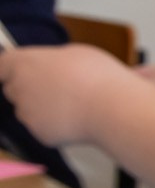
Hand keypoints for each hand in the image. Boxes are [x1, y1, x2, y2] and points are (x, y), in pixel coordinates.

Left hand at [0, 44, 138, 145]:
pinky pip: (44, 129)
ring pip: (29, 111)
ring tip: (72, 105)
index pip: (1, 65)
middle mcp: (19, 88)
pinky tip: (76, 120)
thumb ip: (53, 60)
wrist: (112, 109)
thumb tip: (52, 67)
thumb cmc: (98, 77)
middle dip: (29, 89)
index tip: (17, 71)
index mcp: (24, 63)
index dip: (8, 69)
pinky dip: (57, 127)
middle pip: (13, 89)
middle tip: (56, 88)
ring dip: (43, 109)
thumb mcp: (76, 53)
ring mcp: (27, 113)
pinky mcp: (39, 134)